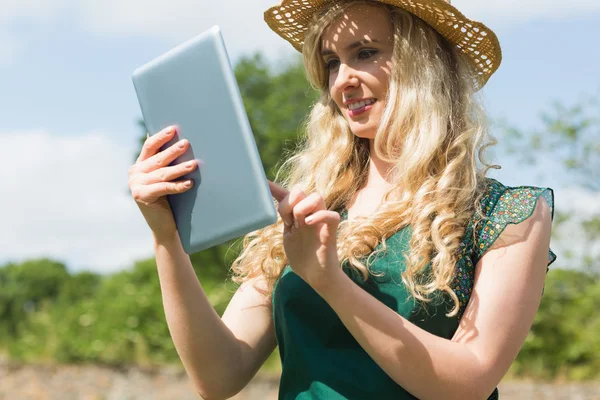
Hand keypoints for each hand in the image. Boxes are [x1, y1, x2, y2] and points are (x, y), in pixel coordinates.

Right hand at [128, 125, 200, 241]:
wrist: (164, 226)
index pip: (150, 146)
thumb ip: (165, 162)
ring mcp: (136, 185)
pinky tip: (190, 183)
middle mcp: (135, 173)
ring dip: (179, 168)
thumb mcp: (165, 178)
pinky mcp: (141, 196)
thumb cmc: (169, 199)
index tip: (174, 129)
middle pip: (157, 159)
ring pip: (162, 173)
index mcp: (139, 165)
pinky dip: (178, 185)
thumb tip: (179, 139)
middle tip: (186, 143)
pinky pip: (164, 188)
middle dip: (173, 151)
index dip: (161, 137)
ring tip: (194, 164)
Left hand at [268, 181, 340, 288]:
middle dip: (290, 200)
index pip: (287, 196)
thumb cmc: (303, 258)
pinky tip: (308, 224)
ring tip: (298, 222)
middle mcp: (310, 214)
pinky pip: (331, 215)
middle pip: (301, 191)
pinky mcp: (330, 232)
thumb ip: (286, 221)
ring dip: (303, 207)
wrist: (316, 277)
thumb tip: (272, 211)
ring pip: (317, 197)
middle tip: (287, 219)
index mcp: (299, 215)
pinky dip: (319, 216)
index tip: (262, 182)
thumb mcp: (289, 237)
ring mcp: (321, 222)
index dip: (275, 188)